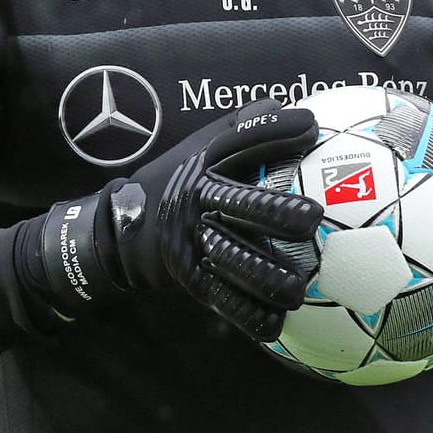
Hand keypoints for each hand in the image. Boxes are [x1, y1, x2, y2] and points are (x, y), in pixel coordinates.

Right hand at [40, 99, 323, 339]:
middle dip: (276, 212)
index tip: (311, 128)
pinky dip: (249, 313)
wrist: (121, 228)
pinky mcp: (191, 278)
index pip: (241, 142)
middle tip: (311, 218)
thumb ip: (244, 129)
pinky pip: (223, 299)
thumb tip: (294, 110)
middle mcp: (198, 201)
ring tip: (298, 286)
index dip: (275, 133)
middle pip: (241, 204)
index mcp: (205, 166)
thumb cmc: (177, 181)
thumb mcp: (201, 147)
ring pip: (234, 259)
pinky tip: (276, 322)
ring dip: (268, 274)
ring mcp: (193, 242)